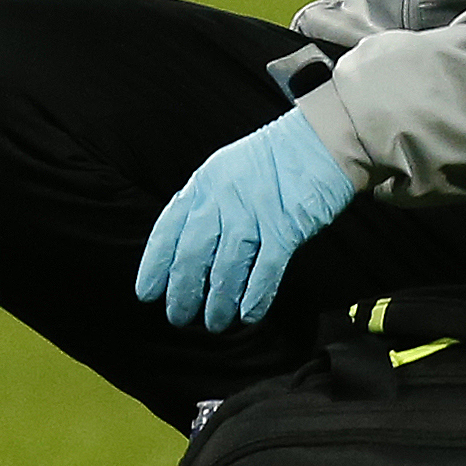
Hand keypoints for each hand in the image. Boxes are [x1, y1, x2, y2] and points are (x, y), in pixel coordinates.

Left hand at [133, 109, 356, 331]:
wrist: (319, 142)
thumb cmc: (270, 161)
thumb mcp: (222, 172)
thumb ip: (203, 205)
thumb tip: (184, 248)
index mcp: (202, 185)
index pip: (167, 231)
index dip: (154, 266)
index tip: (147, 293)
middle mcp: (222, 200)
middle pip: (192, 256)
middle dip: (182, 292)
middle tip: (178, 317)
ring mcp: (253, 215)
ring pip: (225, 270)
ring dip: (218, 303)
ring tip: (214, 323)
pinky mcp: (285, 229)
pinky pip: (265, 271)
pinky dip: (255, 297)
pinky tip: (248, 315)